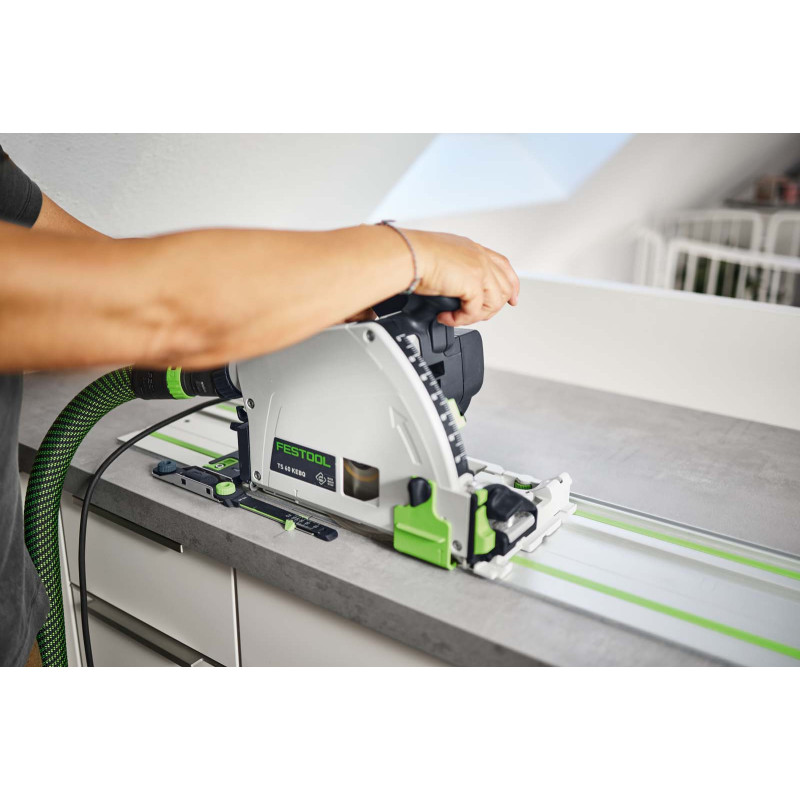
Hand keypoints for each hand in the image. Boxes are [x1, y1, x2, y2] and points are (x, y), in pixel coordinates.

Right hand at [403, 229, 519, 325]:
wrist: (407, 255)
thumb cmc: (413, 255)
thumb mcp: (440, 258)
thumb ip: (453, 271)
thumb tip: (452, 288)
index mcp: (472, 249)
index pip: (503, 266)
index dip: (511, 285)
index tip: (512, 299)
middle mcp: (479, 256)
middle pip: (505, 286)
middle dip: (493, 307)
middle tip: (474, 315)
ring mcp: (479, 268)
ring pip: (495, 302)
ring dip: (476, 315)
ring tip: (457, 317)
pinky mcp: (473, 283)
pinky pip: (475, 311)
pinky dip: (460, 320)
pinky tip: (446, 317)